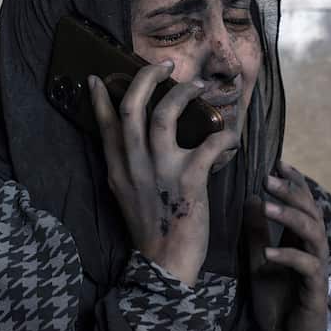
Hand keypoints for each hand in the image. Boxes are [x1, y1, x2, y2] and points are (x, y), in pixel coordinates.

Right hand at [89, 61, 240, 286]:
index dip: (101, 99)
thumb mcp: (129, 195)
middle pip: (132, 110)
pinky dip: (224, 134)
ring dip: (182, 94)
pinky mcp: (188, 182)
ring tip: (198, 85)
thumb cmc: (153, 228)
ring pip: (162, 117)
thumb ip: (129, 167)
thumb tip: (139, 141)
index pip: (106, 126)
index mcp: (118, 170)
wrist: (167, 265)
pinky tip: (231, 134)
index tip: (99, 77)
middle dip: (146, 79)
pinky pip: (209, 145)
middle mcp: (134, 167)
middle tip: (163, 65)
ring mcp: (160, 173)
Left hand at [245, 161, 330, 330]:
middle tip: (269, 176)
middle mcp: (312, 251)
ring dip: (290, 216)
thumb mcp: (258, 264)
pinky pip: (307, 266)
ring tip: (267, 204)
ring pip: (313, 233)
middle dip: (292, 191)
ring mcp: (316, 269)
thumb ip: (256, 235)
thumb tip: (251, 200)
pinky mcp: (315, 290)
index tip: (278, 163)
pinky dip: (288, 256)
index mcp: (299, 242)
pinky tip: (269, 252)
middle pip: (311, 211)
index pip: (302, 204)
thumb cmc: (277, 304)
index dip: (293, 183)